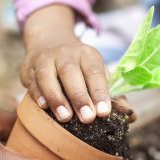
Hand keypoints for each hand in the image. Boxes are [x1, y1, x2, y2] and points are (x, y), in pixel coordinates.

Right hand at [21, 5, 110, 123]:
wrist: (49, 41)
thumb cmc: (80, 67)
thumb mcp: (97, 73)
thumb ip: (112, 94)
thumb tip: (131, 116)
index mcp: (87, 55)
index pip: (95, 72)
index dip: (100, 92)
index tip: (105, 112)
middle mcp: (65, 53)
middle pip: (71, 73)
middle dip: (79, 97)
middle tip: (88, 118)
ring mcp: (44, 59)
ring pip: (48, 76)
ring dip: (56, 97)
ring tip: (65, 117)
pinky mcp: (28, 68)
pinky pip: (31, 81)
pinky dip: (37, 94)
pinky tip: (44, 107)